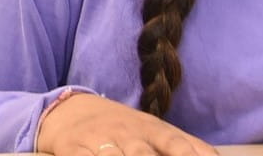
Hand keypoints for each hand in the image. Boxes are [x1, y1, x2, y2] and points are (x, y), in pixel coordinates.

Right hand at [35, 93, 218, 155]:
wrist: (70, 110)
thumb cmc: (125, 129)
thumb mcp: (157, 131)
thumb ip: (191, 147)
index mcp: (150, 129)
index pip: (172, 142)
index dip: (185, 154)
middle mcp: (125, 133)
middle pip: (141, 154)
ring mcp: (97, 141)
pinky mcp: (71, 149)